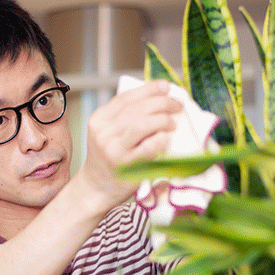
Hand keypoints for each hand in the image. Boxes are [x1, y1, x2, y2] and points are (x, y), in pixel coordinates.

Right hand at [77, 79, 180, 211]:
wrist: (96, 187)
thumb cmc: (109, 158)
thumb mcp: (108, 133)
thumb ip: (126, 116)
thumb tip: (159, 96)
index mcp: (99, 119)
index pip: (127, 97)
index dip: (149, 89)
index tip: (166, 86)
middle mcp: (103, 132)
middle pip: (138, 108)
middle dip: (162, 103)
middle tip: (177, 107)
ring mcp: (112, 148)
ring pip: (143, 124)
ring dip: (163, 120)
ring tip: (172, 124)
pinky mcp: (124, 165)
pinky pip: (148, 146)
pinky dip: (161, 139)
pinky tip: (165, 139)